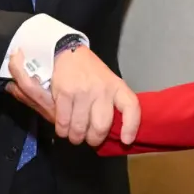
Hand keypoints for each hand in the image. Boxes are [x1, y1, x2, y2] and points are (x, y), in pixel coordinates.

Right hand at [7, 47, 140, 146]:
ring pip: (80, 128)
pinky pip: (63, 122)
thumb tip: (113, 133)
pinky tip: (63, 128)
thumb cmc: (91, 73)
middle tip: (89, 139)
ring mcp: (83, 92)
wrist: (70, 53)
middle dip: (93, 139)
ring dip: (75, 137)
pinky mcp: (64, 94)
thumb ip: (112, 104)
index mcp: (117, 87)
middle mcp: (102, 90)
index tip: (126, 140)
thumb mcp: (109, 83)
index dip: (131, 127)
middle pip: (101, 126)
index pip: (131, 108)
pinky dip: (62, 130)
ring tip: (74, 135)